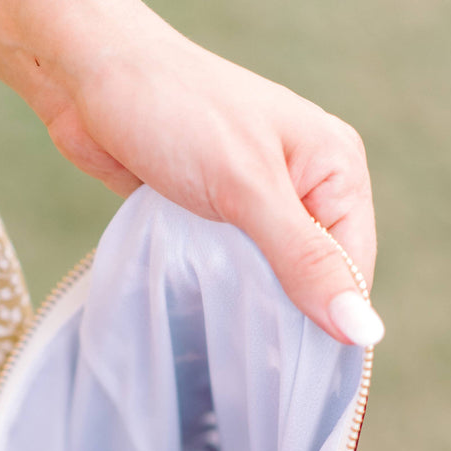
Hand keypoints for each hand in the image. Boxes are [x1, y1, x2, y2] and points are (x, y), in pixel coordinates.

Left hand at [45, 24, 380, 347]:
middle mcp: (305, 185)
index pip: (353, 268)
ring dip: (252, 307)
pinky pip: (233, 271)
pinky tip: (207, 317)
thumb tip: (363, 331)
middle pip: (315, 278)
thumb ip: (304, 261)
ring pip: (271, 279)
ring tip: (232, 345)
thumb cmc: (175, 112)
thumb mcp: (247, 189)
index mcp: (336, 166)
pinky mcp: (216, 216)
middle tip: (260, 365)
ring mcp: (259, 202)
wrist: (88, 77)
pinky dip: (222, 292)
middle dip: (289, 316)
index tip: (299, 373)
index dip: (332, 320)